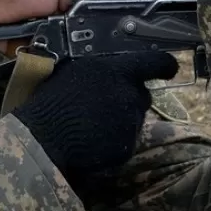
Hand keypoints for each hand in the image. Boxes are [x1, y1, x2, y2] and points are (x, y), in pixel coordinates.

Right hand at [12, 52, 179, 185]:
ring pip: (134, 118)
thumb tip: (110, 66)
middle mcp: (129, 95)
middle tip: (105, 104)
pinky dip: (114, 140)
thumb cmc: (50, 100)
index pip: (156, 62)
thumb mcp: (73, 70)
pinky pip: (126, 141)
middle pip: (142, 94)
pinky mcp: (126, 147)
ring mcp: (129, 123)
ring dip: (121, 119)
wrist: (41, 140)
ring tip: (93, 124)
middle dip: (129, 98)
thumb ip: (99, 67)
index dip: (165, 65)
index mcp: (116, 71)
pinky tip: (93, 140)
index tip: (169, 68)